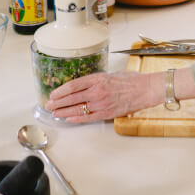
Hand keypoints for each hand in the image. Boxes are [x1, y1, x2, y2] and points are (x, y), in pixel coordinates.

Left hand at [45, 71, 162, 122]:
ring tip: (55, 113)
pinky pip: (88, 117)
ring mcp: (101, 103)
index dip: (61, 91)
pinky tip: (68, 119)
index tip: (53, 94)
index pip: (73, 85)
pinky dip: (76, 119)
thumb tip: (85, 84)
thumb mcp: (110, 74)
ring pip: (78, 109)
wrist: (145, 89)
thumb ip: (96, 80)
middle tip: (49, 105)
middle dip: (58, 102)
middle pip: (72, 97)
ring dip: (64, 112)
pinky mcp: (106, 113)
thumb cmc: (130, 80)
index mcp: (97, 79)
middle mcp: (97, 91)